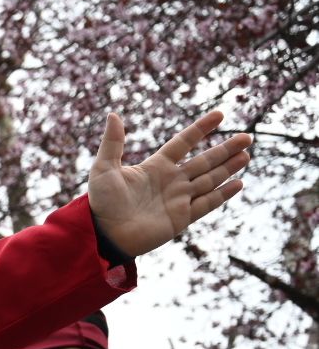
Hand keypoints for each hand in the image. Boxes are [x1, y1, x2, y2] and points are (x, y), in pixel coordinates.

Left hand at [87, 111, 250, 257]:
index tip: (220, 115)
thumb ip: (113, 142)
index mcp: (155, 167)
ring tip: (247, 155)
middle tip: (247, 137)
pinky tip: (238, 183)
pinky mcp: (181, 218)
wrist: (103, 234)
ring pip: (209, 180)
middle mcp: (170, 181)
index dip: (201, 129)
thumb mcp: (103, 168)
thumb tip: (113, 114)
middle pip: (204, 161)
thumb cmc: (100, 202)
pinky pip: (206, 204)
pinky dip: (222, 194)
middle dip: (225, 149)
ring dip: (228, 168)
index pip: (183, 143)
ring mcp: (178, 200)